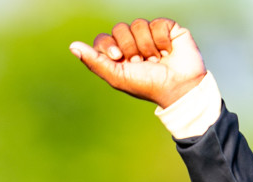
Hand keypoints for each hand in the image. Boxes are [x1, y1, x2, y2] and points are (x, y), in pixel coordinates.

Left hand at [69, 18, 205, 108]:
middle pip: (119, 28)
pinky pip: (157, 23)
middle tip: (140, 63)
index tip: (118, 58)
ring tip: (155, 60)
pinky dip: (162, 40)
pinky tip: (167, 52)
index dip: (108, 45)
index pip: (103, 38)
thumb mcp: (117, 76)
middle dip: (129, 47)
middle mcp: (132, 42)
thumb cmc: (147, 86)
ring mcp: (149, 34)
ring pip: (138, 24)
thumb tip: (73, 46)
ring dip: (146, 46)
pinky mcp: (167, 28)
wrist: (179, 88)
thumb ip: (95, 61)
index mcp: (118, 54)